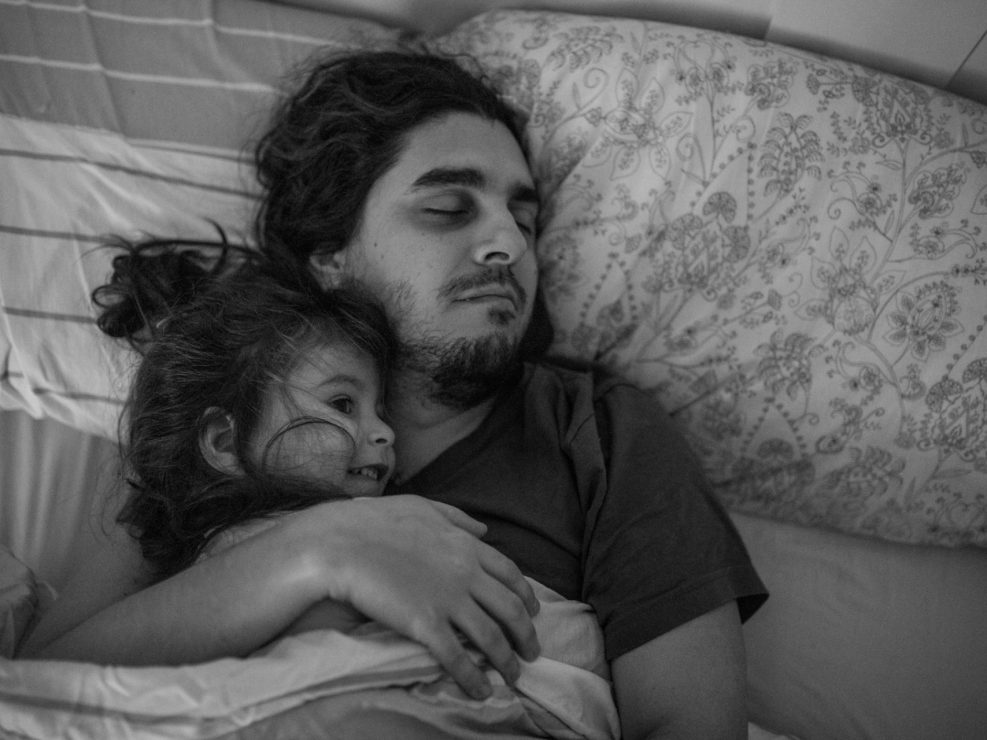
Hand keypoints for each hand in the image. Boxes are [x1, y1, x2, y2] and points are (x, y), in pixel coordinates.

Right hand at [304, 495, 540, 698]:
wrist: (341, 542)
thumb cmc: (375, 521)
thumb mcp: (423, 506)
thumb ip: (457, 518)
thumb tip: (484, 529)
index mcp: (466, 545)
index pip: (510, 574)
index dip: (526, 596)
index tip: (534, 611)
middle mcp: (465, 573)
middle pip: (510, 608)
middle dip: (526, 634)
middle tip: (532, 651)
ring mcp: (447, 599)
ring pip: (491, 636)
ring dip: (507, 661)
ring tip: (514, 676)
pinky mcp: (425, 623)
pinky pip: (456, 656)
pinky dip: (472, 678)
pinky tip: (480, 691)